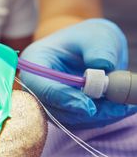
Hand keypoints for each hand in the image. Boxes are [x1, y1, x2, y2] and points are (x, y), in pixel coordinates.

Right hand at [20, 18, 136, 128]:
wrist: (92, 48)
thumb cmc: (90, 38)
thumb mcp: (97, 35)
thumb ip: (99, 48)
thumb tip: (102, 66)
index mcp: (35, 62)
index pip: (41, 86)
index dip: (63, 98)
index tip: (90, 106)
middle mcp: (36, 85)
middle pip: (52, 107)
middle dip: (84, 112)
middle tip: (115, 108)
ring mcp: (47, 100)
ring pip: (66, 118)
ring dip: (95, 117)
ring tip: (122, 107)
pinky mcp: (62, 111)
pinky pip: (77, 121)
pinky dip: (98, 118)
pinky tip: (118, 109)